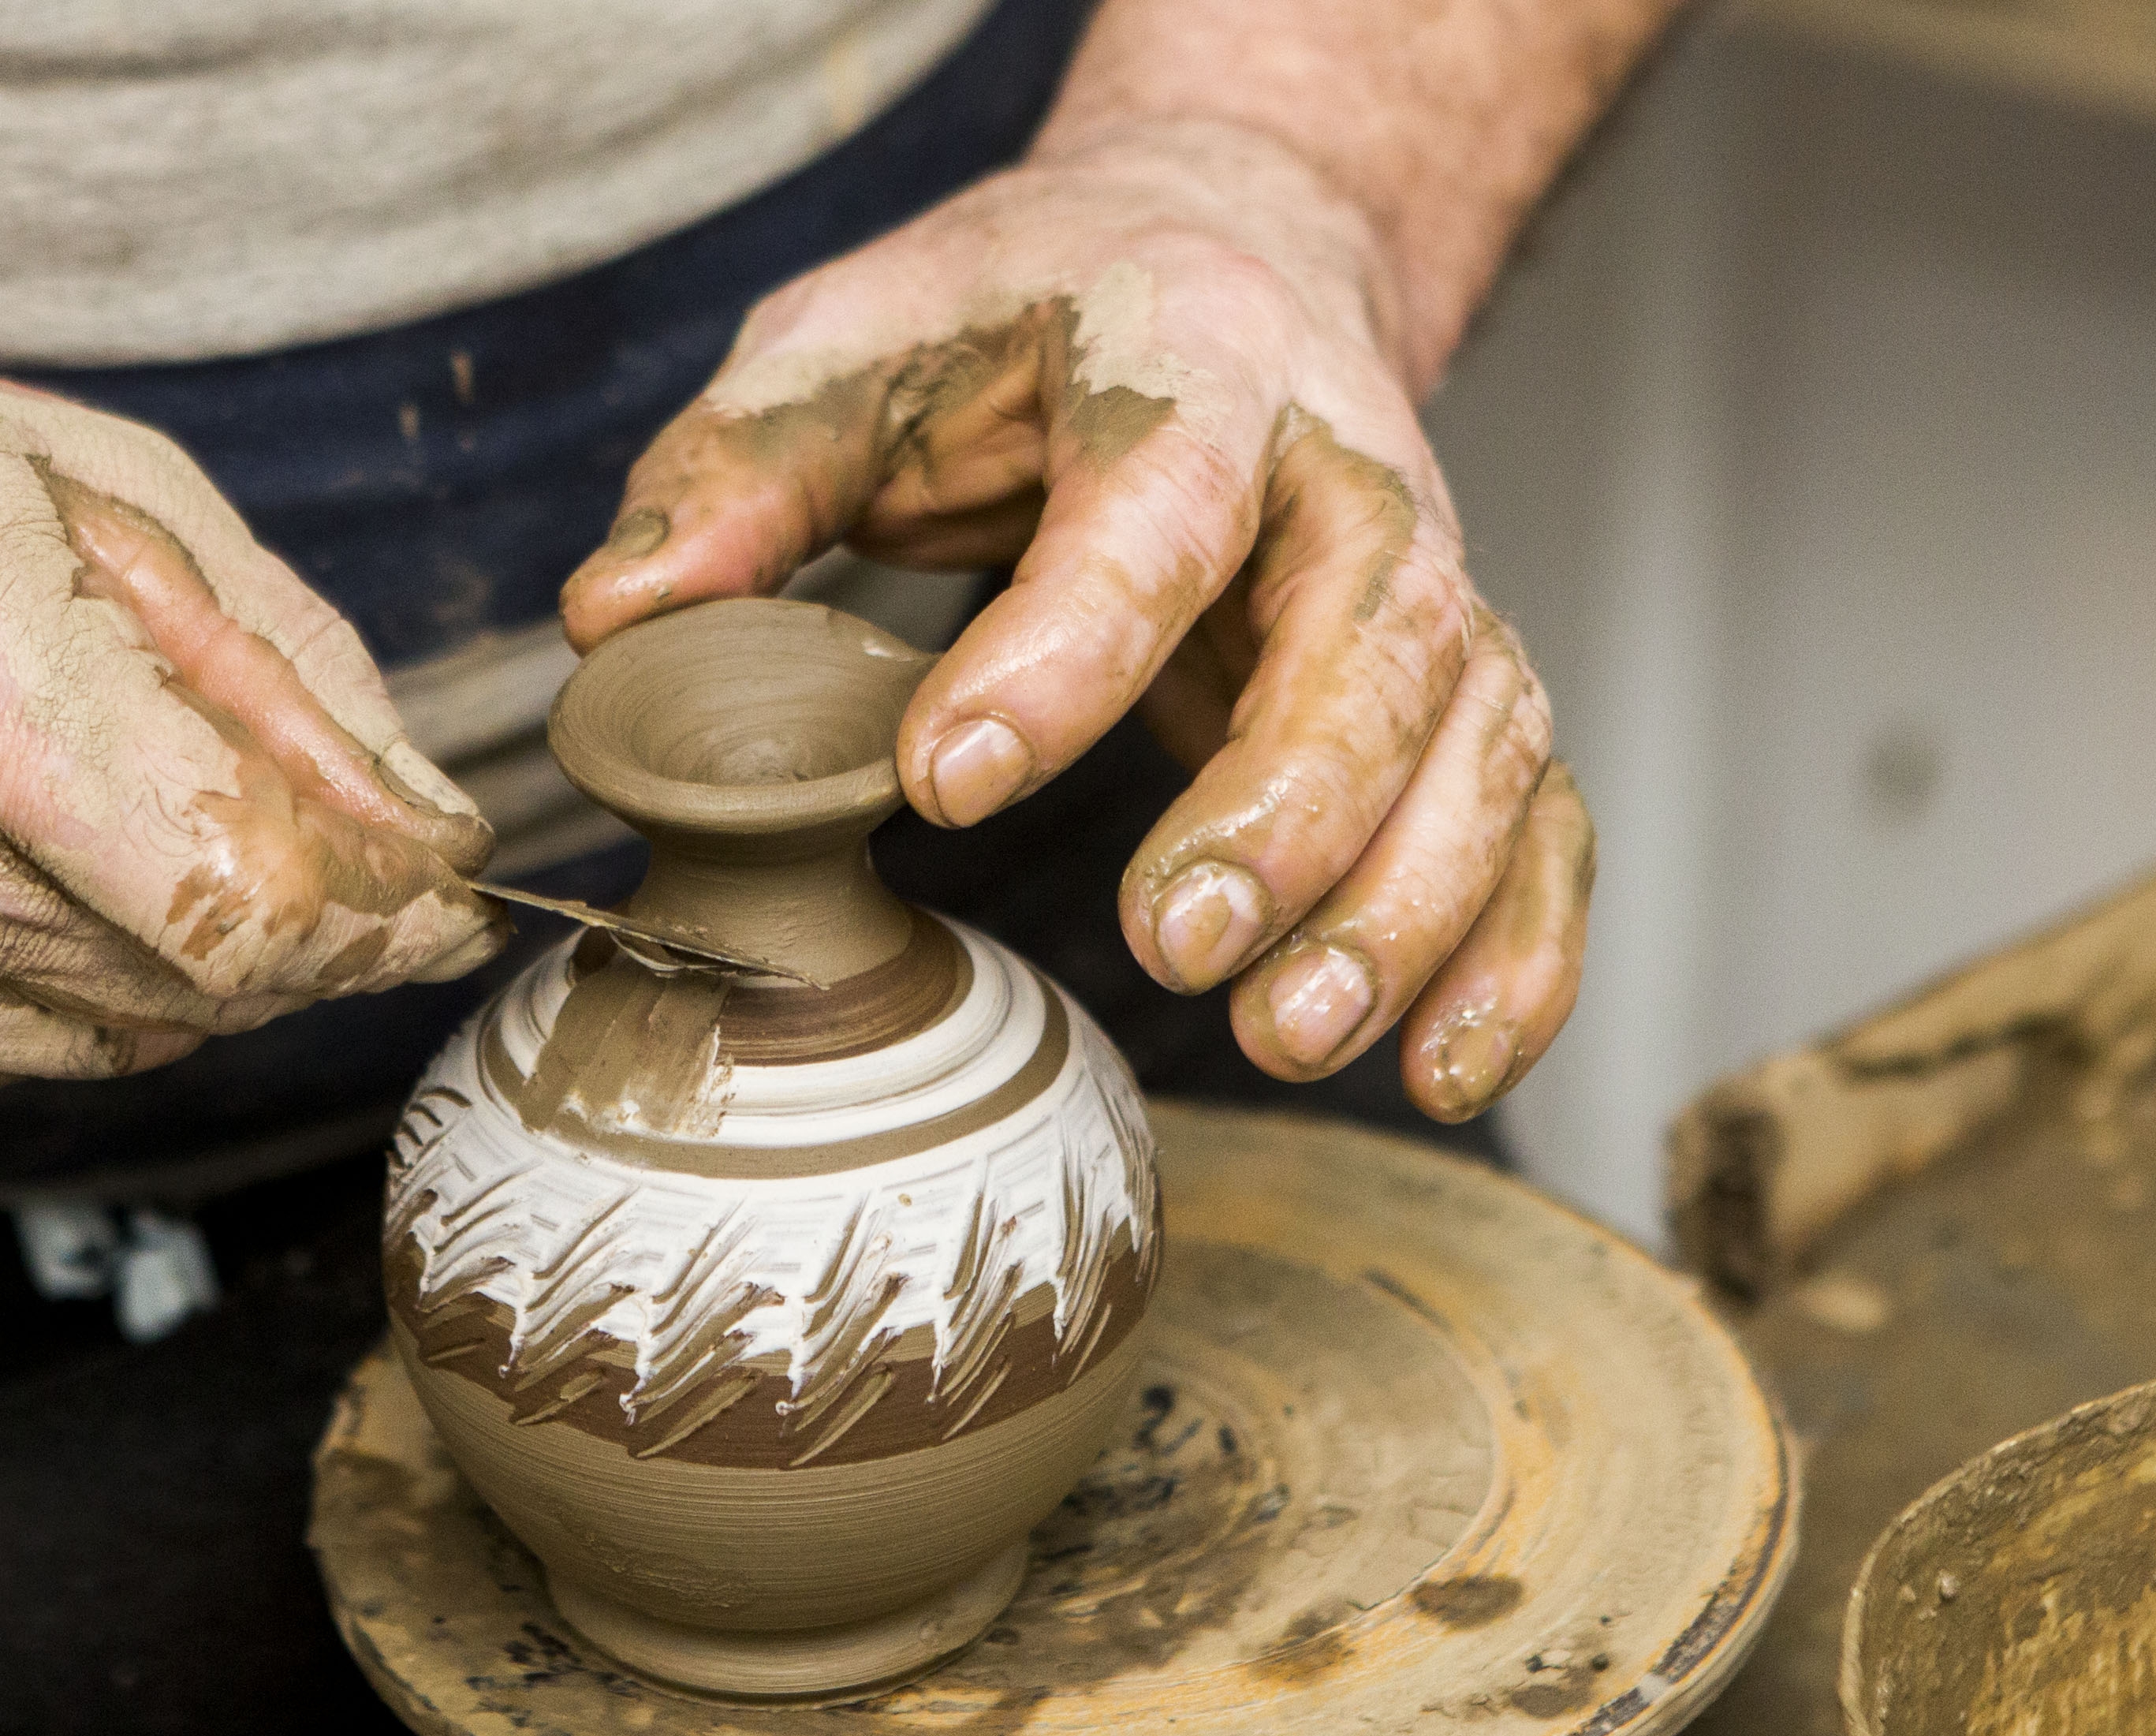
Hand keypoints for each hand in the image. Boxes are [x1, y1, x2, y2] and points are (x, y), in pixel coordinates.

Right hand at [0, 325, 503, 1103]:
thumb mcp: (99, 491)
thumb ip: (297, 678)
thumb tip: (439, 836)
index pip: (256, 900)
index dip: (379, 905)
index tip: (434, 882)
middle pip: (215, 981)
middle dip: (291, 913)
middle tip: (264, 804)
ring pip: (138, 1034)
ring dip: (176, 942)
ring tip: (82, 793)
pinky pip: (29, 1056)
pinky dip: (67, 976)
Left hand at [562, 122, 1589, 1120]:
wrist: (1233, 246)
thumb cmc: (1030, 311)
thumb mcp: (859, 338)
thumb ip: (743, 470)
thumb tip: (617, 622)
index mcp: (1192, 363)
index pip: (1153, 510)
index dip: (1061, 650)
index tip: (944, 778)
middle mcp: (1348, 474)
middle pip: (1371, 644)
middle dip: (1286, 809)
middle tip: (1170, 943)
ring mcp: (1433, 586)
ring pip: (1479, 745)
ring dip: (1409, 905)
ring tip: (1292, 1035)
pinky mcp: (1466, 684)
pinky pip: (1538, 819)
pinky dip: (1516, 949)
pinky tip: (1445, 1069)